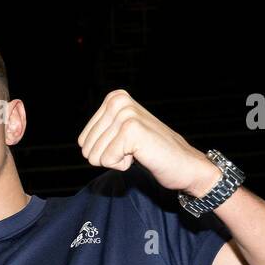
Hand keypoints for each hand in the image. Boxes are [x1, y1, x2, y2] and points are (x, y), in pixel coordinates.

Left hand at [76, 89, 218, 195]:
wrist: (184, 164)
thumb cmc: (152, 152)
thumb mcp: (122, 135)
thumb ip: (102, 133)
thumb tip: (81, 144)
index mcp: (114, 99)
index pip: (83, 141)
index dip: (104, 152)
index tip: (128, 146)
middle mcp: (118, 101)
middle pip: (87, 148)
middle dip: (108, 157)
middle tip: (134, 151)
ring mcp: (125, 114)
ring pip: (95, 156)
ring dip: (116, 161)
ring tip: (138, 152)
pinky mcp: (131, 130)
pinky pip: (107, 160)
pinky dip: (123, 165)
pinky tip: (142, 155)